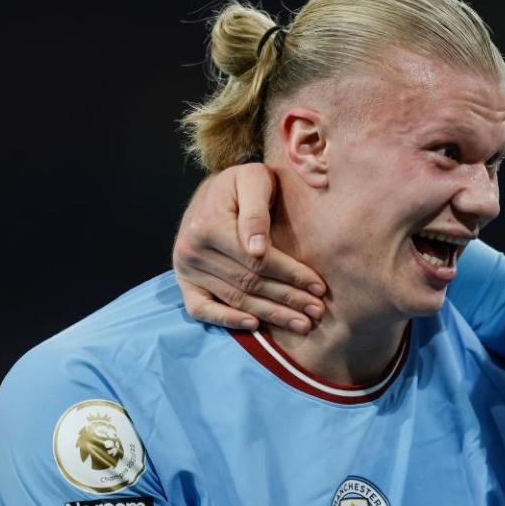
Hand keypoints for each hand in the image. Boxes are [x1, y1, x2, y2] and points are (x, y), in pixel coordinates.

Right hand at [172, 163, 325, 332]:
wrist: (212, 191)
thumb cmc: (241, 183)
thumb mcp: (253, 180)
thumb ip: (256, 212)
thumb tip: (258, 249)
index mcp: (210, 225)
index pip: (259, 260)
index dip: (291, 275)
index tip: (319, 287)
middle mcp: (193, 250)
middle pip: (250, 283)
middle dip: (288, 299)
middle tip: (317, 312)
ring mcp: (186, 269)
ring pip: (235, 299)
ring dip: (270, 314)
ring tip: (302, 324)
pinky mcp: (185, 282)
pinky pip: (202, 310)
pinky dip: (227, 320)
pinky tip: (255, 325)